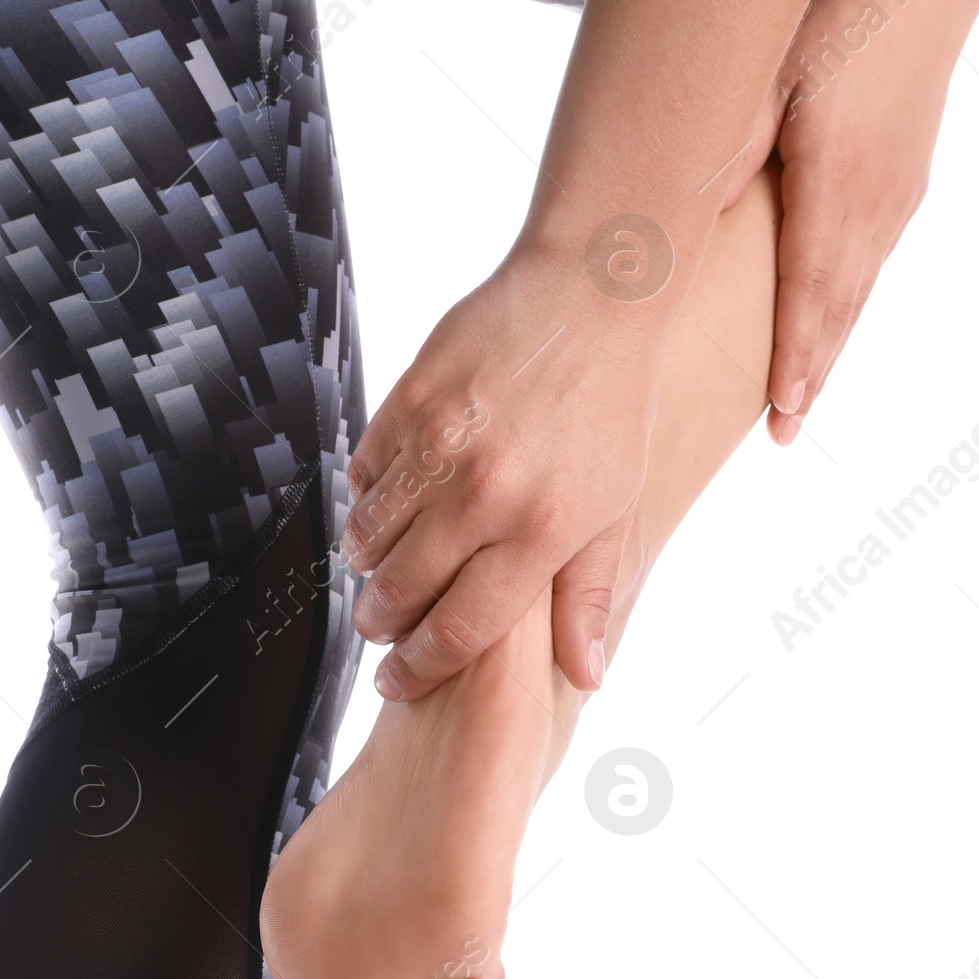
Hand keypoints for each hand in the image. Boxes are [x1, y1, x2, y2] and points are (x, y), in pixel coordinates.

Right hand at [344, 254, 662, 700]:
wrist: (591, 295)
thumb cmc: (612, 406)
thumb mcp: (617, 509)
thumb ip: (589, 597)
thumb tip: (586, 678)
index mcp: (541, 531)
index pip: (459, 630)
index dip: (419, 668)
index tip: (395, 683)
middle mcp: (484, 494)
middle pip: (400, 591)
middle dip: (381, 624)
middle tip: (379, 630)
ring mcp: (438, 446)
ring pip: (368, 537)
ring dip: (367, 566)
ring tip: (381, 570)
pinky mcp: (407, 402)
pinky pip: (362, 474)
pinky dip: (366, 499)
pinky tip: (387, 502)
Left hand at [722, 0, 978, 441]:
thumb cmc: (838, 20)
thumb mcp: (770, 74)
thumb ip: (729, 147)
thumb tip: (684, 214)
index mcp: (834, 189)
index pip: (808, 298)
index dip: (794, 361)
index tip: (781, 413)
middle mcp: (874, 206)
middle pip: (838, 312)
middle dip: (810, 375)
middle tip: (785, 431)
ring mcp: (895, 195)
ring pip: (859, 291)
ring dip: (832, 346)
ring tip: (805, 395)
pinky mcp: (905, 180)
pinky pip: (872, 263)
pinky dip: (850, 305)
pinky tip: (836, 321)